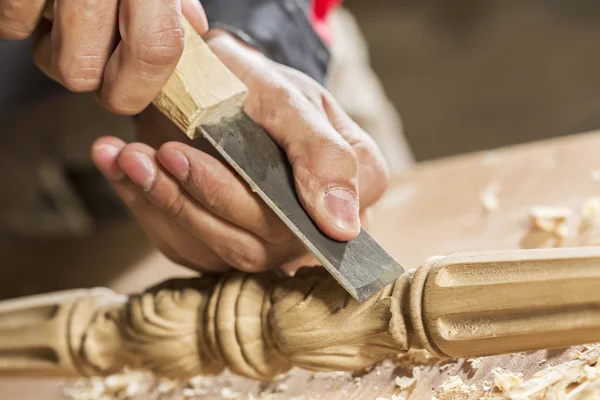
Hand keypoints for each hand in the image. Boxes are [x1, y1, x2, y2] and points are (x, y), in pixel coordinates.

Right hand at [0, 0, 206, 113]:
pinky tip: (43, 9)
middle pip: (89, 73)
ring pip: (55, 60)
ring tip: (74, 27)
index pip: (153, 50)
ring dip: (61, 55)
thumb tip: (192, 31)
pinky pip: (12, 25)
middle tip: (102, 58)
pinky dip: (22, 24)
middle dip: (95, 80)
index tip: (133, 93)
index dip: (140, 86)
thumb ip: (175, 3)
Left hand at [91, 32, 389, 272]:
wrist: (216, 90)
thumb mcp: (292, 101)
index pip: (327, 221)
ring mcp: (266, 246)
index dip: (274, 209)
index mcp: (351, 191)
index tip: (214, 172)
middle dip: (206, 196)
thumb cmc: (260, 88)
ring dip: (168, 203)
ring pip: (220, 248)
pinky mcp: (220, 249)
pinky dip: (148, 207)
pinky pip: (185, 245)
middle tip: (161, 153)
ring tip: (131, 158)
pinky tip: (124, 170)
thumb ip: (324, 154)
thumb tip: (343, 229)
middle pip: (264, 239)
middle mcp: (310, 229)